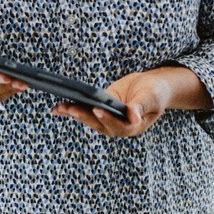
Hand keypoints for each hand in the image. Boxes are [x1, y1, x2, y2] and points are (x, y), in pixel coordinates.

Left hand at [52, 69, 170, 138]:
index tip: (98, 109)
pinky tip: (58, 107)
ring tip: (62, 107)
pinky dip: (71, 109)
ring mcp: (108, 120)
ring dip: (75, 113)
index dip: (108, 118)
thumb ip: (141, 106)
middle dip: (85, 116)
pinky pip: (85, 111)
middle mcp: (118, 127)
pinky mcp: (99, 111)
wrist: (151, 87)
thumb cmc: (155, 93)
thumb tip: (133, 117)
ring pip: (90, 119)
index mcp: (134, 126)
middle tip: (73, 108)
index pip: (119, 126)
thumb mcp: (151, 97)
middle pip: (100, 124)